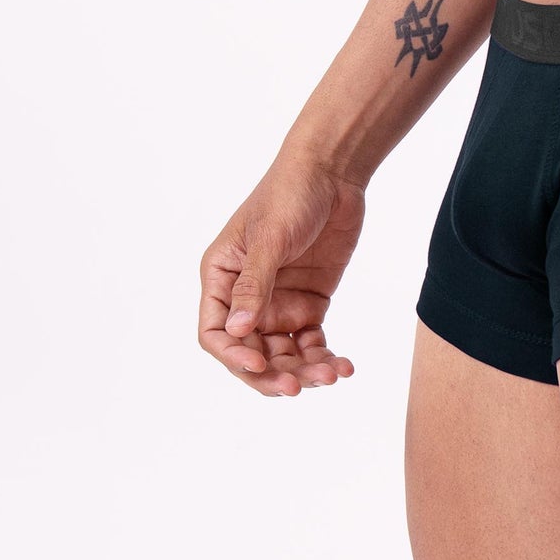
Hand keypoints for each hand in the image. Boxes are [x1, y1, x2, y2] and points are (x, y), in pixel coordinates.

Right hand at [198, 154, 366, 395]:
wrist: (334, 171)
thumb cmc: (290, 192)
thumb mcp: (270, 237)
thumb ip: (254, 284)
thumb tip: (237, 332)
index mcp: (222, 278)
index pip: (215, 333)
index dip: (233, 356)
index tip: (259, 365)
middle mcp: (247, 297)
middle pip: (251, 353)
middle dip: (272, 374)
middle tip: (298, 387)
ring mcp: (279, 302)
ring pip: (284, 354)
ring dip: (303, 371)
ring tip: (332, 374)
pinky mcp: (310, 302)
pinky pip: (312, 342)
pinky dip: (325, 357)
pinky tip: (344, 366)